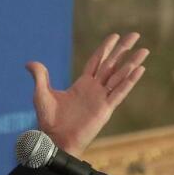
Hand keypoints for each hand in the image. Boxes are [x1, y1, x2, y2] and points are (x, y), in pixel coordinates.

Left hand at [26, 32, 147, 155]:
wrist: (55, 139)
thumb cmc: (49, 121)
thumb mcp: (41, 94)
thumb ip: (40, 77)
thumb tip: (29, 63)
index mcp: (82, 84)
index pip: (97, 61)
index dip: (106, 48)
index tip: (115, 36)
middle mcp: (94, 88)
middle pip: (112, 64)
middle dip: (123, 49)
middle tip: (135, 35)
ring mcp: (102, 98)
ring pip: (120, 76)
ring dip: (132, 63)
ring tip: (144, 50)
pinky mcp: (105, 108)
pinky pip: (120, 92)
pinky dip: (130, 80)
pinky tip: (140, 69)